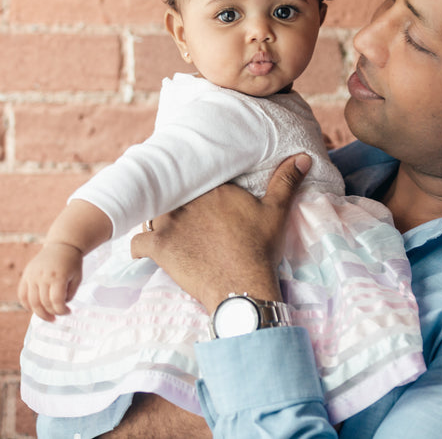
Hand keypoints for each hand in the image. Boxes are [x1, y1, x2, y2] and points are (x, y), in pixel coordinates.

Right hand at [18, 242, 84, 320]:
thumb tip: (60, 308)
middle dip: (52, 313)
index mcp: (58, 276)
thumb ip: (69, 294)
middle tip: (57, 317)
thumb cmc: (72, 263)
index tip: (68, 312)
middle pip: (44, 303)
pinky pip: (22, 295)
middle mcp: (43, 276)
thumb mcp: (77, 278)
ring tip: (47, 317)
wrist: (61, 246)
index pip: (57, 301)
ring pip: (32, 302)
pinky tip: (34, 309)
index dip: (62, 311)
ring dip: (39, 313)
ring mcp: (32, 276)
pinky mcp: (26, 275)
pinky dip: (27, 305)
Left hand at [130, 154, 310, 309]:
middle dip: (173, 199)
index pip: (196, 176)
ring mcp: (170, 223)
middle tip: (180, 212)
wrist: (241, 286)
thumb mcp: (276, 213)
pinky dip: (139, 248)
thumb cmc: (259, 249)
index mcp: (214, 187)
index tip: (198, 192)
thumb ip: (285, 182)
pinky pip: (137, 243)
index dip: (195, 183)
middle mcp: (188, 200)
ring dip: (155, 220)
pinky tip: (145, 252)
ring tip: (163, 228)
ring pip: (152, 213)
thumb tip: (304, 157)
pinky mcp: (159, 247)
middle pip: (172, 192)